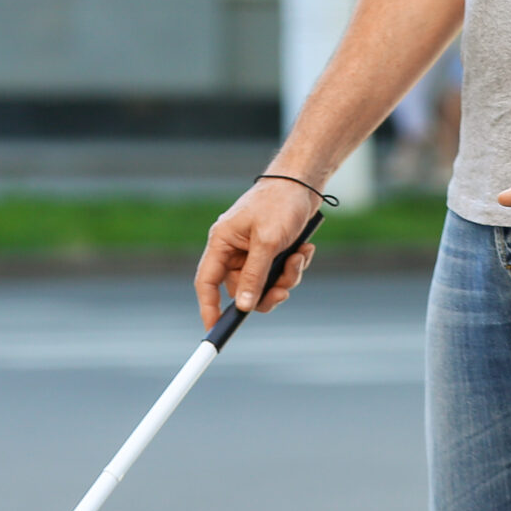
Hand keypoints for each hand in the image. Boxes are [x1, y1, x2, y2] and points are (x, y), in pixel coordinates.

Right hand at [194, 178, 322, 328]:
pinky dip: (293, 266)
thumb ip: (254, 275)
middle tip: (284, 290)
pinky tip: (304, 249)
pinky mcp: (271, 251)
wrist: (304, 182)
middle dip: (266, 291)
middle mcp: (234, 249)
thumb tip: (243, 305)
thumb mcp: (268, 241)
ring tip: (299, 258)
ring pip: (264, 285)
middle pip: (242, 289)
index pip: (206, 282)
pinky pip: (278, 274)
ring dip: (285, 279)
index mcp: (222, 242)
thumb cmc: (280, 203)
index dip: (208, 307)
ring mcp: (253, 251)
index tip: (214, 328)